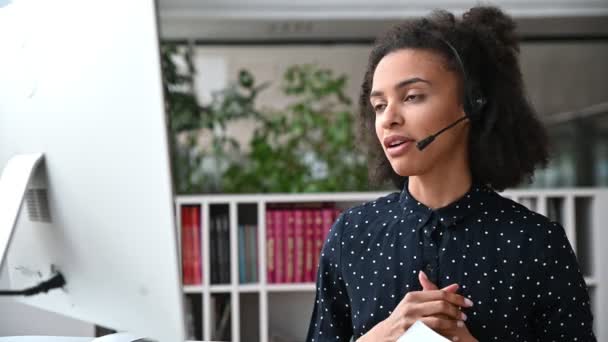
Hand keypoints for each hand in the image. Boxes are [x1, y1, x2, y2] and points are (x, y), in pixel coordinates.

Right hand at [357, 274, 472, 341]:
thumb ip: (434, 294)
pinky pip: (433, 335)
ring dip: (453, 324)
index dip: (457, 298)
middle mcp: (410, 308)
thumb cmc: (404, 317)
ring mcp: (409, 322)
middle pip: (440, 306)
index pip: (439, 294)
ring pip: (438, 321)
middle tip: (465, 316)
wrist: (385, 335)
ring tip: (461, 325)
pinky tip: (454, 338)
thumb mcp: (415, 303)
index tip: (469, 303)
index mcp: (412, 297)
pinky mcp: (410, 335)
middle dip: (456, 311)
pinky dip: (446, 337)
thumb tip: (456, 286)